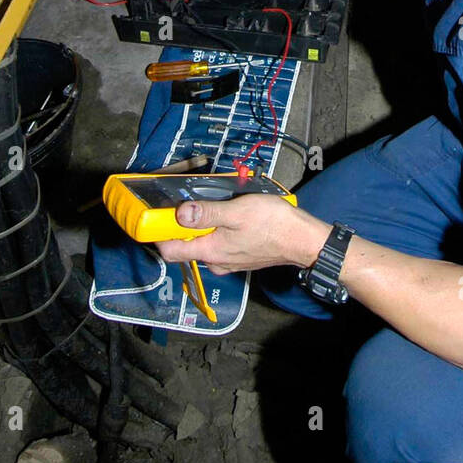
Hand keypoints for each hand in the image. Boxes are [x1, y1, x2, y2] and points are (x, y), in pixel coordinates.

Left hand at [154, 194, 329, 275]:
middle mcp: (215, 261)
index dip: (159, 233)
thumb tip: (179, 213)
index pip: (170, 251)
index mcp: (210, 252)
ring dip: (203, 225)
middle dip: (183, 225)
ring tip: (216, 204)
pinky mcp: (240, 257)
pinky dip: (218, 230)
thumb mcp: (237, 212)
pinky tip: (230, 215)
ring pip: (204, 244)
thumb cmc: (273, 225)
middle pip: (186, 246)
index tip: (159, 213)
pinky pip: (219, 244)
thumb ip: (207, 213)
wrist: (303, 240)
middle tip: (190, 201)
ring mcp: (228, 261)